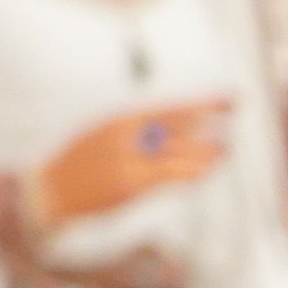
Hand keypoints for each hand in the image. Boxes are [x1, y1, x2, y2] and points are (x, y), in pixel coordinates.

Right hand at [28, 100, 231, 226]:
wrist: (51, 190)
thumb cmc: (81, 165)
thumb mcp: (105, 135)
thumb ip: (138, 130)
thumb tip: (172, 128)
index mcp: (120, 119)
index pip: (168, 106)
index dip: (201, 101)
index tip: (226, 96)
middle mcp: (126, 134)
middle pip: (177, 120)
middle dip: (208, 113)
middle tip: (236, 106)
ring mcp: (129, 159)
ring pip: (179, 151)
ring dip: (206, 150)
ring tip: (225, 148)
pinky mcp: (130, 184)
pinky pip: (169, 177)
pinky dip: (190, 173)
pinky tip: (206, 171)